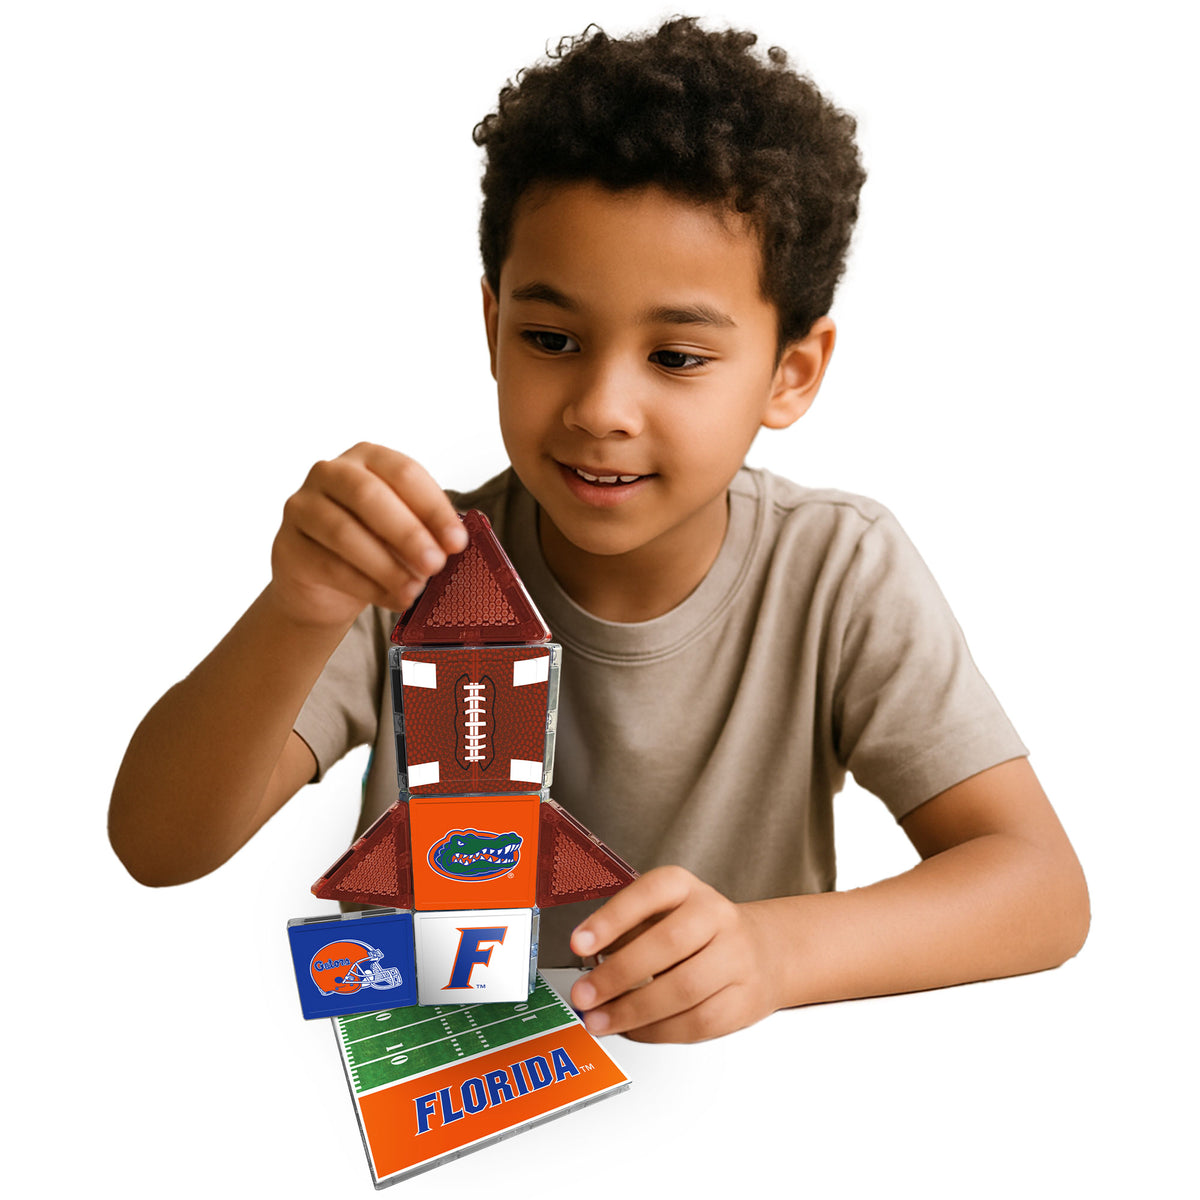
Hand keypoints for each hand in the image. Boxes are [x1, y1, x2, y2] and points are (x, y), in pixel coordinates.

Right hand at [268, 442, 467, 628]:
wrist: (323, 584)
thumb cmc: (373, 545)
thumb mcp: (404, 532)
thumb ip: (426, 532)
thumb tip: (452, 546)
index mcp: (367, 457)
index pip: (404, 473)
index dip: (433, 508)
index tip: (457, 541)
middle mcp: (330, 473)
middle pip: (369, 496)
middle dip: (408, 533)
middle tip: (436, 564)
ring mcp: (302, 506)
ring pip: (344, 533)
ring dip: (386, 565)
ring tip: (414, 590)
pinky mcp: (287, 545)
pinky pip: (329, 566)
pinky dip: (367, 586)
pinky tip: (392, 599)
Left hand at [568, 866, 779, 1042]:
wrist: (764, 951)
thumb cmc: (697, 932)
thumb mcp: (663, 912)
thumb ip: (627, 932)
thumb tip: (589, 965)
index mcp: (686, 888)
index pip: (650, 893)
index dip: (612, 918)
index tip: (579, 943)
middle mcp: (715, 916)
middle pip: (668, 944)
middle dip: (618, 974)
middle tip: (584, 995)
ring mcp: (735, 958)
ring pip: (684, 989)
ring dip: (634, 1011)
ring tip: (600, 1021)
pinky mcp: (743, 1000)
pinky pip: (698, 1022)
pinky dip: (659, 1031)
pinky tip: (635, 1029)